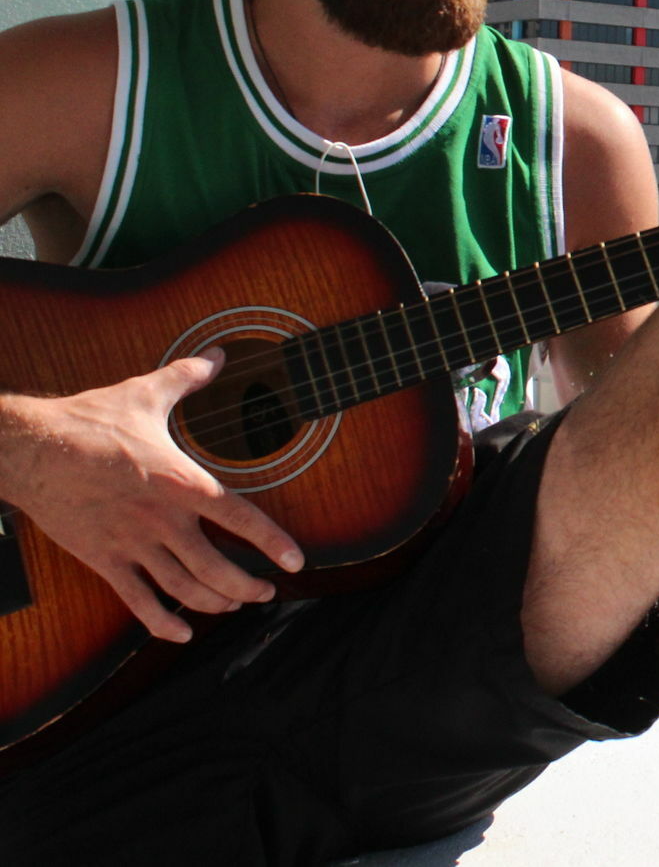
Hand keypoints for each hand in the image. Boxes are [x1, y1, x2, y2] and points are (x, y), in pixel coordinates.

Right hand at [1, 350, 303, 641]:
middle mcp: (163, 520)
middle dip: (246, 587)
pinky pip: (136, 601)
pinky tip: (180, 633)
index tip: (296, 562)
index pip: (241, 518)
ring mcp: (132, 544)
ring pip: (183, 590)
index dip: (272, 542)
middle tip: (265, 593)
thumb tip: (218, 354)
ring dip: (213, 604)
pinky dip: (161, 623)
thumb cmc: (91, 421)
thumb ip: (188, 376)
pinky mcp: (103, 559)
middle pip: (216, 569)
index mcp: (182, 482)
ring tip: (233, 606)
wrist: (32, 449)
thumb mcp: (146, 393)